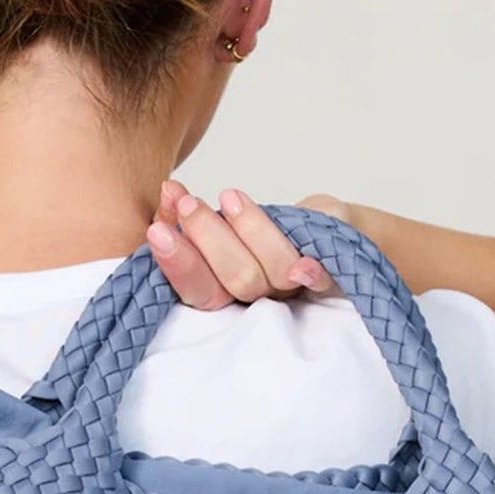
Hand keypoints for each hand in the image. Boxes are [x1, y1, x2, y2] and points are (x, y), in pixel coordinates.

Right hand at [146, 182, 350, 308]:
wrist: (336, 226)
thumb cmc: (269, 227)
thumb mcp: (224, 218)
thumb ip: (188, 215)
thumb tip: (168, 193)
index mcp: (228, 293)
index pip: (200, 292)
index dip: (179, 265)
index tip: (158, 231)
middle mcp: (261, 300)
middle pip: (236, 281)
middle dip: (209, 240)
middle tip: (189, 204)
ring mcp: (294, 288)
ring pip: (273, 272)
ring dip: (249, 232)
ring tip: (228, 195)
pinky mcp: (330, 274)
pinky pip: (321, 276)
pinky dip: (312, 272)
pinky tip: (304, 266)